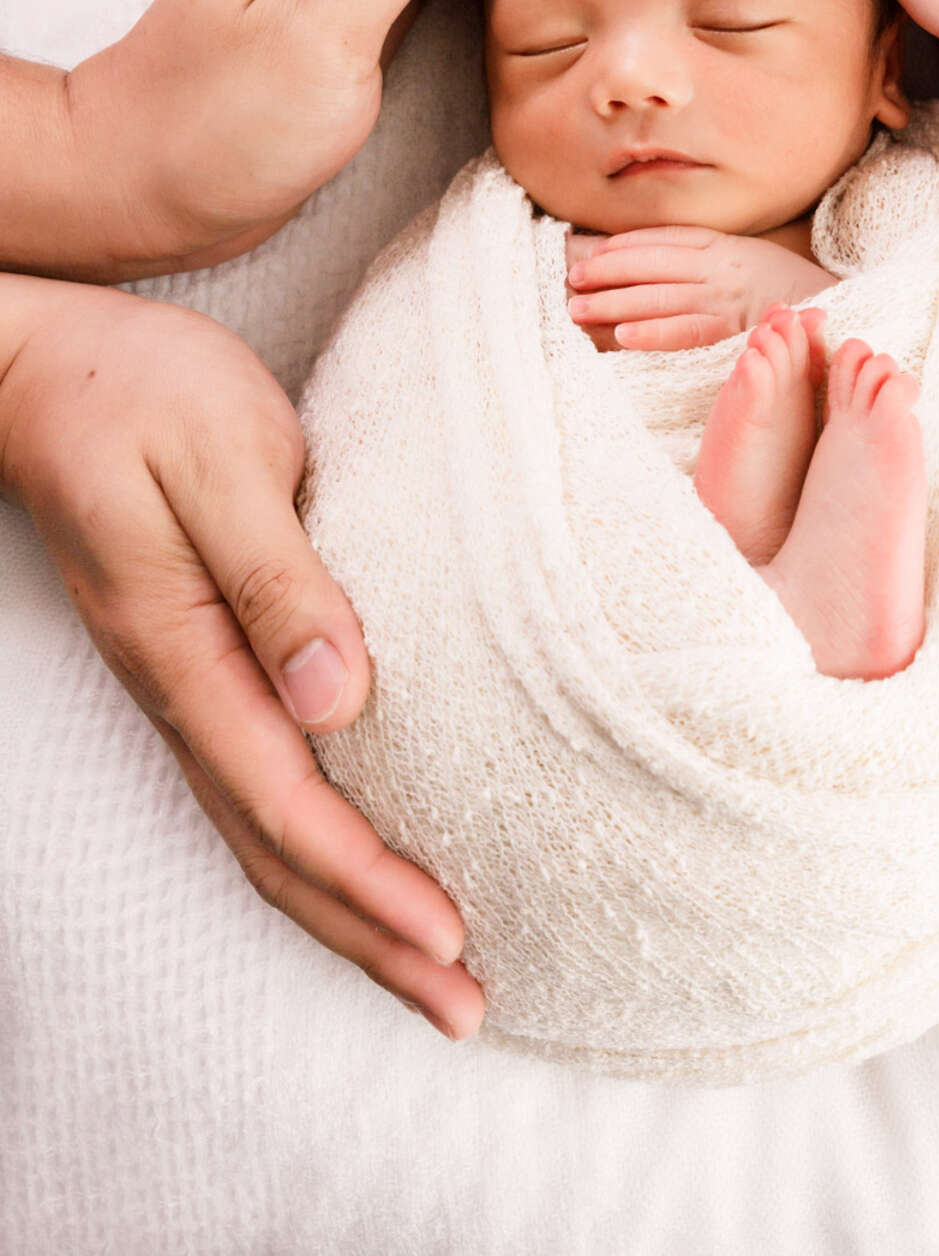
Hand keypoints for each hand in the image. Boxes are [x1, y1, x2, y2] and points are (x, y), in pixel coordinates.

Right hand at [0, 281, 486, 1039]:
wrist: (43, 368)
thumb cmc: (134, 395)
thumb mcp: (218, 463)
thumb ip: (279, 580)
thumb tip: (344, 700)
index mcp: (186, 654)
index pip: (289, 804)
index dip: (370, 881)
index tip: (451, 940)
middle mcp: (179, 692)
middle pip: (276, 853)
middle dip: (367, 937)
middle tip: (461, 1006)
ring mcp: (180, 684)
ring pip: (263, 831)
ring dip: (343, 907)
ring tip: (424, 966)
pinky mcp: (196, 660)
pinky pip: (257, 784)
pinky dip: (316, 846)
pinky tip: (359, 860)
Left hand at [562, 224, 834, 350]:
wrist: (850, 312)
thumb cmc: (797, 292)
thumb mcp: (756, 262)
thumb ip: (716, 260)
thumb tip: (667, 265)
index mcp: (728, 247)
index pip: (666, 239)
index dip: (625, 245)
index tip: (592, 251)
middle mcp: (723, 268)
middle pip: (652, 265)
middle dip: (607, 271)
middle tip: (572, 280)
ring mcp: (729, 298)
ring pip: (660, 297)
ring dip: (615, 302)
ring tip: (578, 308)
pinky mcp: (738, 331)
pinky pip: (688, 332)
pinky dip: (653, 332)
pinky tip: (622, 336)